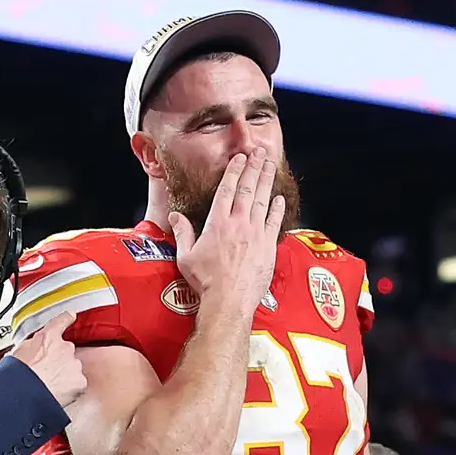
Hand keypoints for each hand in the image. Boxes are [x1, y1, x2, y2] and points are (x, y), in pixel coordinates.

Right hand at [11, 319, 83, 405]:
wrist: (25, 393)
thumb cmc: (18, 374)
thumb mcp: (18, 352)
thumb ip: (31, 346)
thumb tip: (31, 348)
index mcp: (48, 337)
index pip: (61, 321)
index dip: (67, 318)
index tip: (71, 316)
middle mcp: (64, 348)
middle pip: (66, 351)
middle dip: (58, 361)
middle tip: (45, 373)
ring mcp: (74, 364)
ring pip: (72, 368)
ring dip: (64, 375)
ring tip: (49, 385)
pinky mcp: (79, 381)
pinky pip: (77, 384)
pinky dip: (70, 389)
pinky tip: (57, 393)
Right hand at [169, 147, 284, 326]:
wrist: (228, 302)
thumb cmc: (206, 282)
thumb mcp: (186, 257)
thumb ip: (182, 233)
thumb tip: (175, 216)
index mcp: (217, 223)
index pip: (226, 189)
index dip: (234, 171)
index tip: (239, 158)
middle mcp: (238, 224)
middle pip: (248, 189)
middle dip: (254, 168)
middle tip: (260, 152)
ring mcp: (255, 234)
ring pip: (263, 200)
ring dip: (267, 181)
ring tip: (270, 165)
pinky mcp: (267, 247)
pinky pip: (275, 223)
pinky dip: (278, 209)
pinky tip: (280, 198)